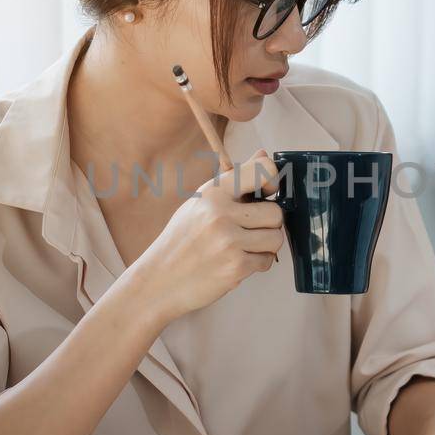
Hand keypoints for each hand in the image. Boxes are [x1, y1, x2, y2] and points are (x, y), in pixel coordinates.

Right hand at [128, 148, 284, 320]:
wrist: (158, 280)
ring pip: (276, 238)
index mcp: (212, 192)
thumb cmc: (181, 240)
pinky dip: (257, 264)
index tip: (265, 194)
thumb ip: (234, 180)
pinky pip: (267, 261)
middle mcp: (220, 213)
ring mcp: (228, 241)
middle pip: (275, 213)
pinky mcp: (235, 267)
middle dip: (268, 225)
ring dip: (265, 246)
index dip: (272, 182)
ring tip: (243, 248)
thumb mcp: (200, 202)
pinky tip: (236, 262)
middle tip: (249, 231)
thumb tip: (264, 155)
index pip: (263, 170)